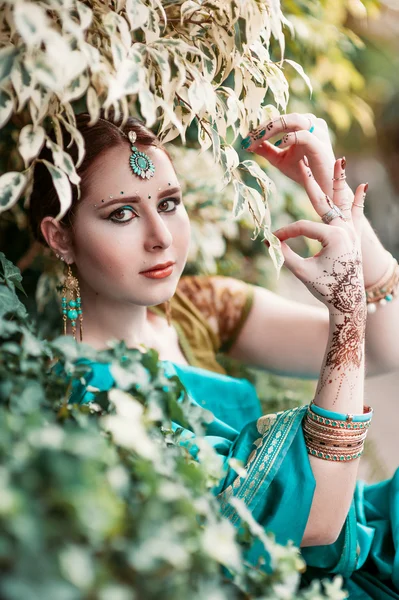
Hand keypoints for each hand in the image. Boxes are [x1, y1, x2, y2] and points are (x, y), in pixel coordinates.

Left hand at [241, 113, 336, 197]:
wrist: (321, 188)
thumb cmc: (304, 172)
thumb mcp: (280, 159)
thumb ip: (266, 150)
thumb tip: (249, 144)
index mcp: (302, 125)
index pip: (279, 120)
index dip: (261, 128)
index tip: (246, 139)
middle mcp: (311, 123)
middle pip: (284, 117)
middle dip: (264, 127)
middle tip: (249, 138)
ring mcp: (317, 132)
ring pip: (293, 120)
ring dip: (273, 128)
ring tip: (259, 138)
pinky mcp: (320, 144)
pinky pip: (304, 135)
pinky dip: (289, 138)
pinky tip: (278, 145)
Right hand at [272, 159, 366, 318]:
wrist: (348, 302)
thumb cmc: (325, 289)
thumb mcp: (303, 272)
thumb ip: (287, 255)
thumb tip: (272, 241)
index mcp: (334, 236)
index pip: (304, 227)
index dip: (287, 233)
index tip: (274, 240)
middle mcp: (345, 229)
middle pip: (323, 202)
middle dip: (310, 182)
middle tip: (301, 162)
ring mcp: (352, 231)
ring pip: (343, 201)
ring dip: (339, 181)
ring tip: (340, 160)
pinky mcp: (355, 236)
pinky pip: (357, 214)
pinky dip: (359, 201)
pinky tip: (363, 186)